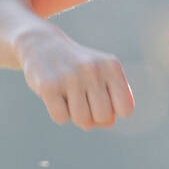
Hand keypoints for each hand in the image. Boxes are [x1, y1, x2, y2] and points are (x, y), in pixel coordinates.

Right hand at [16, 23, 134, 127]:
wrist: (42, 45)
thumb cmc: (77, 70)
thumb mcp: (100, 80)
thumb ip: (110, 104)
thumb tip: (108, 123)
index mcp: (111, 67)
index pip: (126, 108)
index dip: (113, 111)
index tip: (102, 100)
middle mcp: (93, 69)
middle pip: (104, 117)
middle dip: (93, 116)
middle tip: (82, 98)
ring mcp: (71, 77)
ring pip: (82, 120)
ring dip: (74, 115)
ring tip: (67, 95)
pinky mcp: (49, 86)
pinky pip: (61, 118)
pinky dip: (58, 113)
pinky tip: (54, 95)